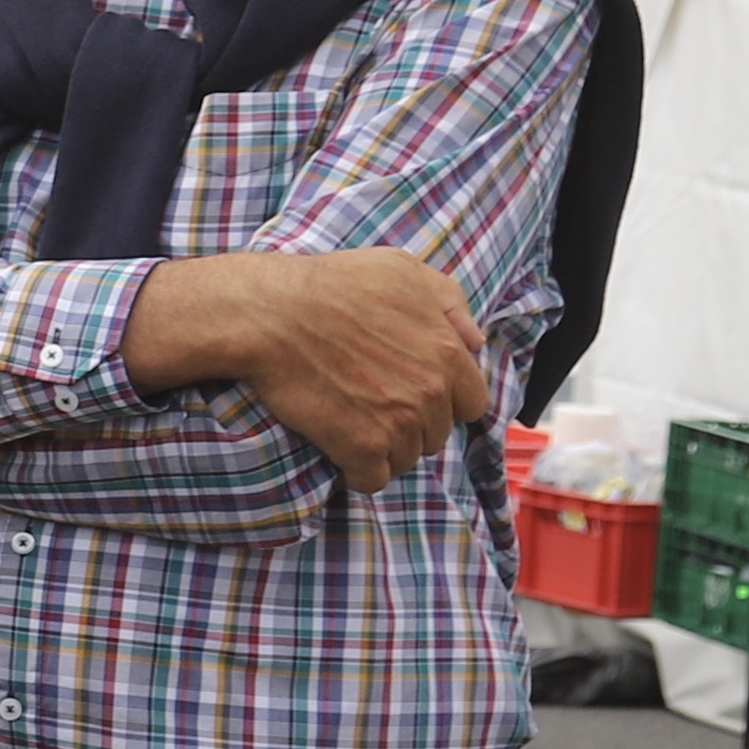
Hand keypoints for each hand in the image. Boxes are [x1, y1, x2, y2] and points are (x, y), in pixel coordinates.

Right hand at [141, 248, 496, 488]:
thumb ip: (449, 301)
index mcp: (447, 352)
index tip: (416, 395)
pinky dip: (357, 471)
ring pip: (406, 458)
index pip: (472, 403)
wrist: (272, 313)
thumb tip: (476, 340)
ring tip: (354, 425)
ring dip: (385, 449)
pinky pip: (372, 479)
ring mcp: (397, 423)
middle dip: (413, 425)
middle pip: (437, 434)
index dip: (446, 402)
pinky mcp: (359, 447)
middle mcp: (430, 391)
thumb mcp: (401, 269)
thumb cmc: (331, 284)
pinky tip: (341, 451)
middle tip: (376, 407)